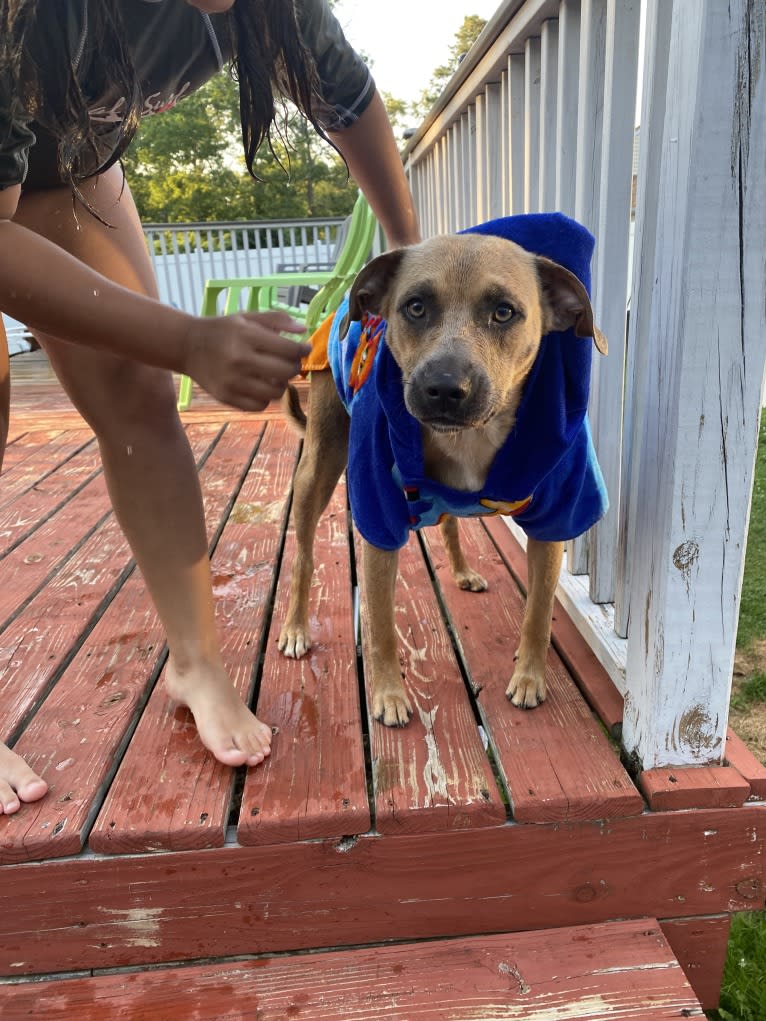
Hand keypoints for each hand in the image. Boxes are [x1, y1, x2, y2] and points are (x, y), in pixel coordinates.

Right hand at [184, 311, 310, 410]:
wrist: (187, 346)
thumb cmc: (222, 330)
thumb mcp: (246, 317)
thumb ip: (276, 320)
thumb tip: (303, 330)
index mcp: (247, 336)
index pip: (289, 349)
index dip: (302, 350)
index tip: (304, 349)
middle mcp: (240, 359)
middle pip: (286, 372)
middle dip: (294, 367)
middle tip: (290, 363)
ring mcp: (232, 381)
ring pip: (276, 392)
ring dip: (281, 384)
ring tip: (275, 375)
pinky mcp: (226, 397)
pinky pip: (260, 405)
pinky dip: (265, 398)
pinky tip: (260, 387)